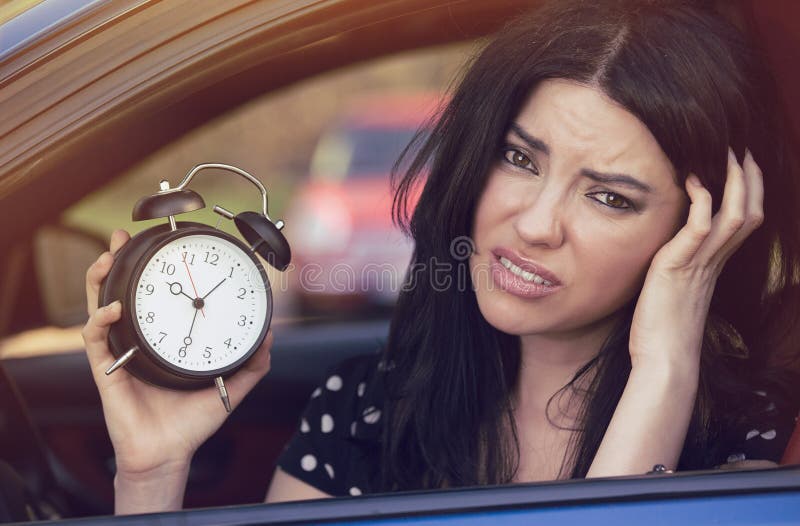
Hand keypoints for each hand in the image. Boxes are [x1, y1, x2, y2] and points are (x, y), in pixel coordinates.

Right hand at [82, 230, 271, 508]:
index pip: (154, 297)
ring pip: (98, 307)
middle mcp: (137, 340)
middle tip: (122, 236)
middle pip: (119, 292)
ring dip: (99, 279)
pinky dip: (100, 320)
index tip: (161, 245)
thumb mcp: (230, 387)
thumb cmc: (192, 422)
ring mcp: (119, 353)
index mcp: (162, 339)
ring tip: (107, 257)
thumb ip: (252, 364)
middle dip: (117, 262)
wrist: (168, 453)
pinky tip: (113, 308)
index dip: (152, 271)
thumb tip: (270, 336)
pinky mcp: (105, 370)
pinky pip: (94, 339)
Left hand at [629, 148, 763, 371]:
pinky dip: (702, 200)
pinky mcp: (679, 267)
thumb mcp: (672, 289)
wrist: (662, 361)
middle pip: (750, 212)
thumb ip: (677, 266)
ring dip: (734, 181)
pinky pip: (701, 227)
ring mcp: (700, 265)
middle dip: (749, 178)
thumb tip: (665, 250)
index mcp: (714, 266)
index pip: (744, 221)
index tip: (740, 164)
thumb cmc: (661, 330)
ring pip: (736, 215)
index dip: (747, 191)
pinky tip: (691, 180)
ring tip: (725, 153)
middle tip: (741, 148)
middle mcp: (714, 262)